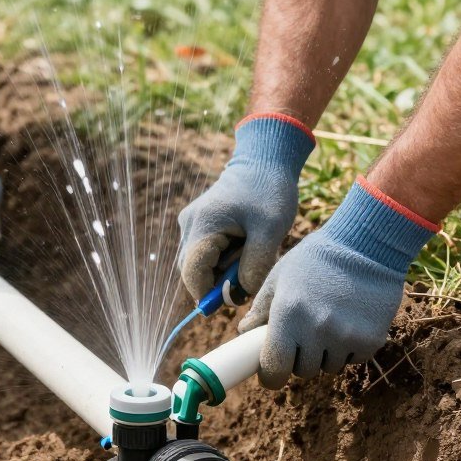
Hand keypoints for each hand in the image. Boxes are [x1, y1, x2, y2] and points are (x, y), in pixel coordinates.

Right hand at [178, 113, 314, 299]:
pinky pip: (204, 251)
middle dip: (216, 282)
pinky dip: (222, 258)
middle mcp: (189, 224)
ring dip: (221, 269)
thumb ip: (254, 267)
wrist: (265, 159)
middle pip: (192, 270)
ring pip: (198, 262)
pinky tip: (243, 246)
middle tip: (248, 276)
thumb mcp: (270, 232)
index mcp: (204, 224)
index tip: (233, 300)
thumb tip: (236, 296)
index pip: (192, 273)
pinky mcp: (199, 222)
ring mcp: (192, 222)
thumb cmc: (269, 192)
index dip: (208, 294)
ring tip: (248, 254)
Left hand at [239, 178, 437, 386]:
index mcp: (288, 314)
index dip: (270, 375)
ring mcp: (346, 336)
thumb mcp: (281, 276)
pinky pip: (353, 359)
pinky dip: (350, 348)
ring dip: (326, 353)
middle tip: (304, 334)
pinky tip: (350, 320)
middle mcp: (316, 329)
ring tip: (329, 322)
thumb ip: (261, 308)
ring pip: (329, 367)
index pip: (274, 368)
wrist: (366, 244)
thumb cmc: (316, 259)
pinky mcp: (371, 340)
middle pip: (303, 370)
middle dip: (300, 358)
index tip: (271, 373)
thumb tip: (243, 332)